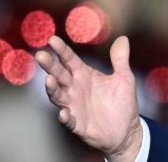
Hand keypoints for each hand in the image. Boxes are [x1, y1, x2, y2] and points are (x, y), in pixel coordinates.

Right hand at [36, 36, 141, 161]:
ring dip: (52, 89)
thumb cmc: (122, 102)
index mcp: (84, 75)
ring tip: (49, 80)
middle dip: (50, 66)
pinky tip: (64, 113)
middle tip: (41, 55)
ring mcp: (74, 106)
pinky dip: (64, 117)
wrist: (126, 130)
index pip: (70, 60)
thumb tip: (123, 38)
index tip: (52, 39)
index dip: (62, 50)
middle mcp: (75, 89)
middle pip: (59, 75)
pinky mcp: (77, 124)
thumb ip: (120, 59)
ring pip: (58, 96)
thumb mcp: (124, 78)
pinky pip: (68, 121)